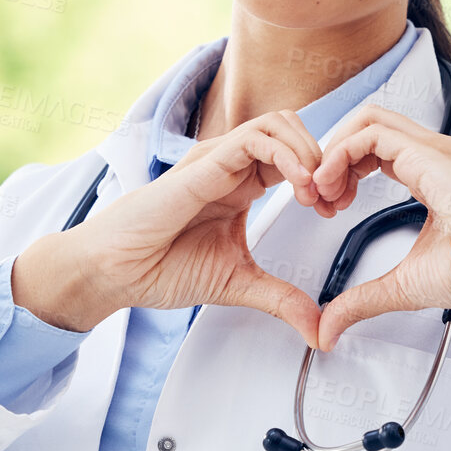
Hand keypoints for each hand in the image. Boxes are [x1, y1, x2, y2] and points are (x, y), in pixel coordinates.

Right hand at [13, 111, 362, 349]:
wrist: (116, 272)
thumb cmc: (161, 267)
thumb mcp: (240, 284)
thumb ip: (282, 299)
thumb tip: (319, 328)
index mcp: (241, 185)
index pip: (295, 156)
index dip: (324, 177)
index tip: (334, 211)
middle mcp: (231, 166)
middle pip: (294, 129)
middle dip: (325, 158)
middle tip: (334, 199)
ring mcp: (218, 160)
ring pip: (279, 123)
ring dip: (310, 152)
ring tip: (317, 192)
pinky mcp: (204, 165)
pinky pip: (254, 139)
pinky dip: (287, 155)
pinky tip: (300, 186)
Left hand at [309, 104, 450, 349]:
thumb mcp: (401, 286)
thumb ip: (361, 300)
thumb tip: (328, 328)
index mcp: (433, 174)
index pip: (377, 149)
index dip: (343, 170)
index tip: (330, 206)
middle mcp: (434, 154)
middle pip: (368, 124)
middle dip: (333, 154)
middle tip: (319, 195)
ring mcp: (435, 149)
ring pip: (368, 119)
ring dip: (334, 151)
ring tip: (322, 190)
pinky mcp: (430, 154)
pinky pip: (372, 135)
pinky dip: (342, 154)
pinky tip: (334, 185)